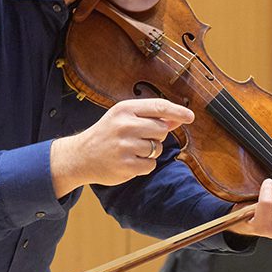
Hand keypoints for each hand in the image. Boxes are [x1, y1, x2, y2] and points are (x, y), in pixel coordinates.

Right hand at [51, 97, 193, 194]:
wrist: (81, 156)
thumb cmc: (107, 134)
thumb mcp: (125, 119)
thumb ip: (151, 117)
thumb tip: (179, 117)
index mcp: (124, 109)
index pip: (158, 106)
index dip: (177, 111)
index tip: (190, 116)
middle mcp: (124, 125)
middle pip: (162, 130)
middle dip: (157, 136)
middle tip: (141, 138)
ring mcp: (124, 146)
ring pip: (157, 148)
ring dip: (151, 151)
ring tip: (132, 150)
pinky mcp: (125, 165)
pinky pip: (150, 165)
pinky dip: (145, 165)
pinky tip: (130, 161)